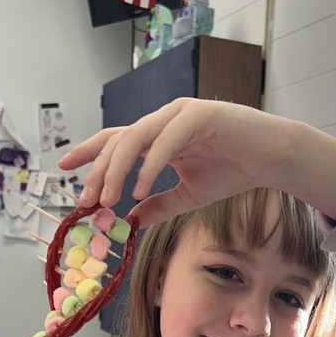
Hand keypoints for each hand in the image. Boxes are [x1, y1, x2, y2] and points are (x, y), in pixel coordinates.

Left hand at [58, 97, 335, 226]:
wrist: (272, 158)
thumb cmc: (233, 170)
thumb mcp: (188, 196)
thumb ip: (158, 206)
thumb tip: (129, 223)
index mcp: (158, 134)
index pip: (115, 140)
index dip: (89, 152)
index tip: (64, 168)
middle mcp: (163, 119)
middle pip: (118, 140)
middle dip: (98, 170)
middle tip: (86, 200)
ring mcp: (180, 114)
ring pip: (135, 137)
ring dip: (118, 169)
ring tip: (108, 198)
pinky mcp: (200, 116)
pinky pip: (166, 141)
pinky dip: (151, 166)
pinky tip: (140, 190)